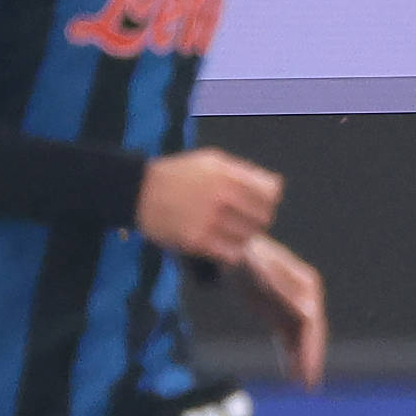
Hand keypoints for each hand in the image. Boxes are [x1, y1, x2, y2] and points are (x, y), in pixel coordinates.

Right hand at [138, 148, 281, 265]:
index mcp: (227, 173)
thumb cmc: (178, 175)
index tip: (257, 204)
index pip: (270, 193)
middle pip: (264, 217)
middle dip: (257, 220)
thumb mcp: (210, 161)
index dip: (268, 200)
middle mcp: (221, 195)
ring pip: (249, 237)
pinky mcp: (197, 240)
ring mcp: (209, 219)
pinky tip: (220, 244)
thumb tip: (277, 187)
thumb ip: (244, 173)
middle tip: (242, 220)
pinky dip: (231, 251)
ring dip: (243, 236)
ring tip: (227, 231)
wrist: (138, 191)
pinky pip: (231, 253)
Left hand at [233, 233, 326, 389]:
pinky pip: (289, 338)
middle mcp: (305, 297)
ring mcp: (293, 306)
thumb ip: (284, 289)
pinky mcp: (279, 313)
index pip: (314, 323)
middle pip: (312, 333)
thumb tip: (312, 313)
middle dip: (311, 358)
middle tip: (309, 385)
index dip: (313, 347)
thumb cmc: (246, 256)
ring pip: (302, 339)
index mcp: (307, 286)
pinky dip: (290, 355)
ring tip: (301, 384)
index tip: (310, 368)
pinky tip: (290, 372)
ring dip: (302, 360)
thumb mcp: (261, 270)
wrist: (232, 250)